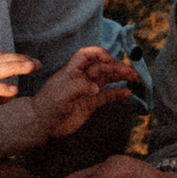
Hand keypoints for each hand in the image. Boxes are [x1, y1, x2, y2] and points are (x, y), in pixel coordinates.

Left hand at [19, 43, 141, 144]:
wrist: (42, 124)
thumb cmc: (48, 106)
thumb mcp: (62, 94)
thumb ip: (79, 87)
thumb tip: (96, 88)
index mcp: (72, 71)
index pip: (86, 55)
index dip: (98, 53)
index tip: (109, 59)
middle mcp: (81, 78)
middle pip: (101, 67)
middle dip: (116, 67)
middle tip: (130, 72)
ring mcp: (86, 91)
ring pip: (106, 79)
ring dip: (119, 77)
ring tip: (134, 77)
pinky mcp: (90, 103)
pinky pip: (106, 96)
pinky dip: (117, 93)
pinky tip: (127, 93)